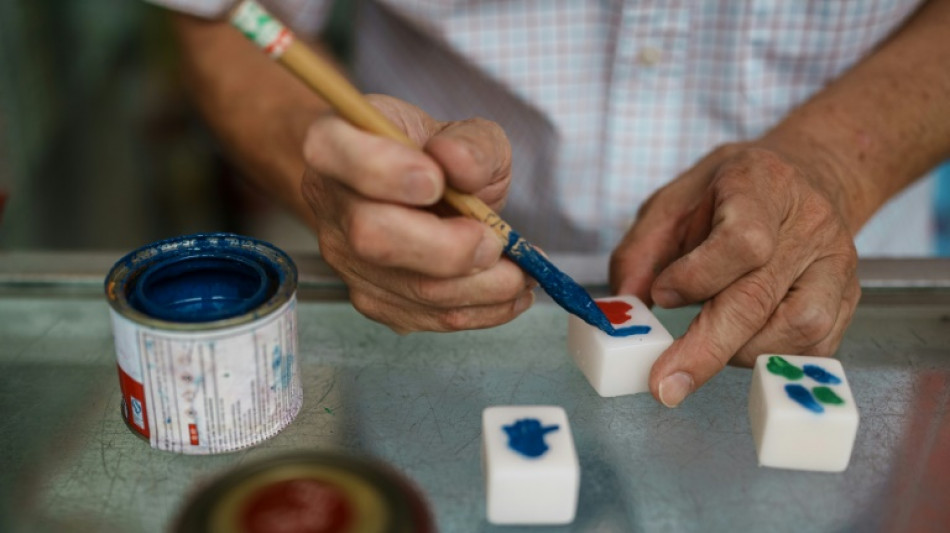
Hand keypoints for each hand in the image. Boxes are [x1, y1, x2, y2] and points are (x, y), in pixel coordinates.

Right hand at [301, 94, 534, 331]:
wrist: (422, 192)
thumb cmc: (436, 156)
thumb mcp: (466, 133)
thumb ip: (471, 143)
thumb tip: (459, 164)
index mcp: (336, 142)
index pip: (331, 152)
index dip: (383, 170)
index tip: (436, 181)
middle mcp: (330, 203)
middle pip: (370, 236)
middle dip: (447, 247)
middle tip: (494, 240)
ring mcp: (345, 258)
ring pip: (408, 288)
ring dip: (480, 286)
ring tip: (522, 271)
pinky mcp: (373, 299)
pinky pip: (427, 317)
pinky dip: (482, 309)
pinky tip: (509, 291)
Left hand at [610, 143, 860, 406]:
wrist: (802, 177)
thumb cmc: (728, 193)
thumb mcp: (672, 202)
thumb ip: (640, 252)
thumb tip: (625, 307)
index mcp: (760, 187)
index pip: (742, 242)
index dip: (698, 277)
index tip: (662, 295)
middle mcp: (809, 224)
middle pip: (761, 297)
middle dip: (706, 349)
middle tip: (666, 384)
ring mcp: (836, 262)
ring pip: (797, 328)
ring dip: (741, 351)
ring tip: (710, 341)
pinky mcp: (849, 295)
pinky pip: (817, 345)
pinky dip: (773, 356)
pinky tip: (743, 344)